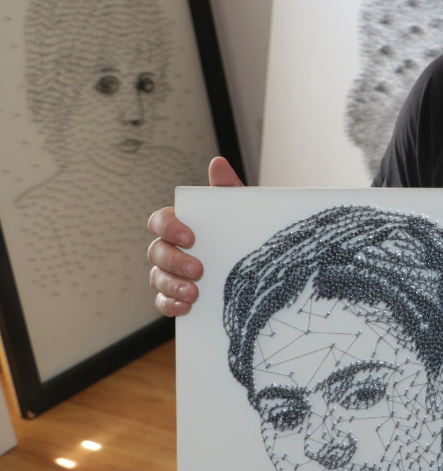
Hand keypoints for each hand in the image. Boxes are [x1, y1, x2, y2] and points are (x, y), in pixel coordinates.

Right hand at [147, 157, 242, 315]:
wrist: (256, 261)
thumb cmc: (240, 229)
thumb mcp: (238, 209)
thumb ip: (226, 188)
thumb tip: (218, 163)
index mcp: (179, 224)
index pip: (160, 221)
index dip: (170, 228)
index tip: (191, 237)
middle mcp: (169, 248)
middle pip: (157, 252)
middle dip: (175, 261)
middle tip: (198, 269)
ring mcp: (169, 273)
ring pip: (157, 278)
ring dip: (172, 286)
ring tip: (194, 293)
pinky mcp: (175, 295)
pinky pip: (163, 302)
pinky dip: (170, 305)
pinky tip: (186, 307)